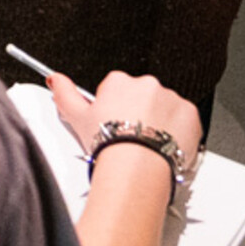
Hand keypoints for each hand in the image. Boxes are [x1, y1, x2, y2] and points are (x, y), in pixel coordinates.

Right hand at [49, 70, 201, 174]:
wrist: (137, 167)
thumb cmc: (109, 144)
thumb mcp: (76, 117)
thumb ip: (64, 93)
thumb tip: (54, 79)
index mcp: (119, 81)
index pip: (117, 89)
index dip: (115, 109)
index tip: (114, 125)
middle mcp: (146, 84)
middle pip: (143, 97)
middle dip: (139, 114)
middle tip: (131, 137)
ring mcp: (170, 98)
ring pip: (165, 108)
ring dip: (159, 122)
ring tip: (148, 146)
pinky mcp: (190, 113)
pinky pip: (185, 119)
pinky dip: (179, 131)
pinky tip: (164, 146)